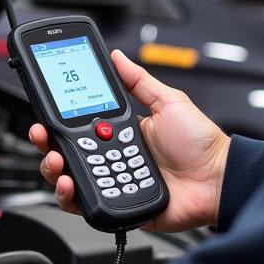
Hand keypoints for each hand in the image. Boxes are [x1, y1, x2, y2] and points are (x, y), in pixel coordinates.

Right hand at [30, 50, 229, 232]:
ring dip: (56, 171)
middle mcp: (113, 158)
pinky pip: (87, 206)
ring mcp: (114, 183)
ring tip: (57, 162)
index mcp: (121, 132)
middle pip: (67, 155)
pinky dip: (73, 199)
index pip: (79, 127)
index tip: (46, 115)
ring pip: (71, 181)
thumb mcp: (168, 102)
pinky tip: (71, 186)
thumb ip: (139, 81)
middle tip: (44, 137)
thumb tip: (116, 56)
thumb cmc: (200, 143)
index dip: (58, 124)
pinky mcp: (119, 207)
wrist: (219, 179)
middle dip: (49, 146)